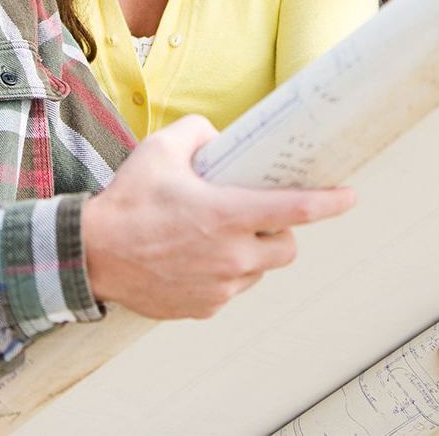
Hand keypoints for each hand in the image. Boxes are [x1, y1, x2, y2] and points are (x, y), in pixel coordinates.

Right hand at [82, 114, 354, 319]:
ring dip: (250, 252)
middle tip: (254, 213)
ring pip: (259, 269)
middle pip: (287, 248)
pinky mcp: (205, 307)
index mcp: (226, 214)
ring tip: (213, 233)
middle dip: (280, 230)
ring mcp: (220, 286)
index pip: (294, 211)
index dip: (328, 202)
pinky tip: (193, 255)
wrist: (92, 253)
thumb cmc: (128, 201)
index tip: (348, 196)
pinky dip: (224, 271)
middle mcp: (231, 256)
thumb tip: (218, 138)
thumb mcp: (160, 148)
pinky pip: (231, 287)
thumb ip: (197, 132)